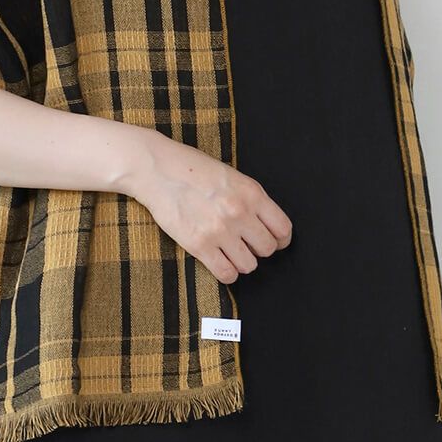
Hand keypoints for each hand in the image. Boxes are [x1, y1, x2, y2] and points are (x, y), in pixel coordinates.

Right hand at [120, 129, 292, 283]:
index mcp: (251, 193)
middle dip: (259, 249)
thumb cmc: (192, 168)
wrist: (157, 169)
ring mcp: (220, 230)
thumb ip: (251, 198)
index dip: (280, 239)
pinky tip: (219, 261)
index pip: (283, 229)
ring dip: (242, 262)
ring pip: (249, 265)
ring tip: (230, 252)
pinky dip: (226, 272)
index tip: (274, 241)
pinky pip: (226, 273)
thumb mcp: (231, 176)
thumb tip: (266, 223)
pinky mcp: (199, 245)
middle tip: (246, 244)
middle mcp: (239, 213)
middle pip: (267, 249)